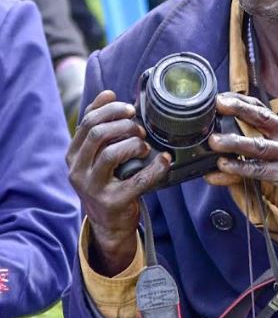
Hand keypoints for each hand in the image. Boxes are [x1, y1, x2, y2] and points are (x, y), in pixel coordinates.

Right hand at [67, 91, 170, 275]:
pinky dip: (155, 168)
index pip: (87, 121)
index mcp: (73, 155)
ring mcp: (93, 188)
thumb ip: (99, 127)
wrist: (109, 224)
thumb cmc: (107, 182)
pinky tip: (164, 160)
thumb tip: (108, 93)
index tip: (129, 108)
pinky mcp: (112, 202)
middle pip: (97, 134)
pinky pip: (137, 180)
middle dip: (123, 125)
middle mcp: (77, 171)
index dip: (110, 109)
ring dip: (133, 144)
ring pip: (111, 154)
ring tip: (144, 146)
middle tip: (139, 129)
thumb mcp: (95, 156)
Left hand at [205, 93, 277, 255]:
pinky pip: (260, 170)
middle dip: (239, 110)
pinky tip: (224, 167)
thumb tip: (216, 153)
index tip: (221, 98)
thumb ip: (249, 155)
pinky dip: (240, 168)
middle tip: (218, 106)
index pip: (263, 110)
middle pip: (262, 119)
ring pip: (258, 146)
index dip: (241, 102)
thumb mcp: (272, 163)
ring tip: (214, 142)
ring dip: (233, 143)